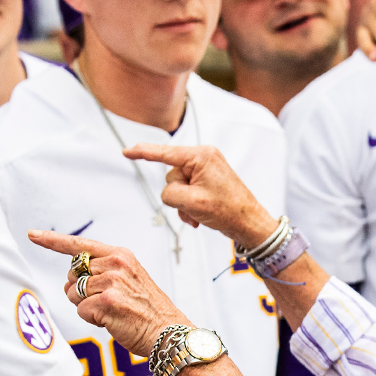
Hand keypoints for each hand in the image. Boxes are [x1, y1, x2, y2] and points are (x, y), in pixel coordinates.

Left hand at [27, 230, 188, 357]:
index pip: (80, 244)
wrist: (168, 332)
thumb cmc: (148, 310)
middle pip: (72, 274)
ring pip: (73, 293)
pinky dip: (91, 319)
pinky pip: (80, 310)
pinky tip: (111, 320)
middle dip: (80, 290)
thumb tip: (73, 277)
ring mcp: (111, 282)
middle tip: (105, 301)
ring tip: (111, 311)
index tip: (33, 234)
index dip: (52, 240)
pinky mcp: (106, 301)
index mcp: (120, 255)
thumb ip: (104, 270)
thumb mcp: (130, 278)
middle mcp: (115, 264)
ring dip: (85, 306)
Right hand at [123, 142, 278, 248]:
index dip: (142, 152)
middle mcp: (203, 158)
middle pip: (171, 176)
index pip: (164, 152)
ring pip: (177, 187)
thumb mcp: (192, 203)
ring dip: (183, 204)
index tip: (126, 152)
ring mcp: (206, 169)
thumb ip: (171, 194)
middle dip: (177, 196)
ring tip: (198, 215)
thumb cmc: (229, 211)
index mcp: (201, 156)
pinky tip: (199, 217)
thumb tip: (169, 193)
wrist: (249, 223)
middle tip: (194, 207)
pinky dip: (189, 205)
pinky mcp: (207, 180)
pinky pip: (187, 192)